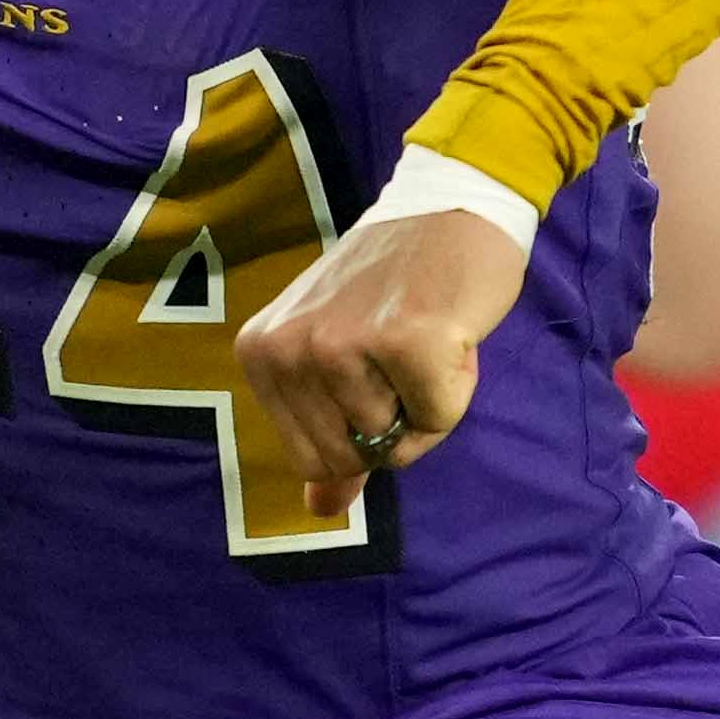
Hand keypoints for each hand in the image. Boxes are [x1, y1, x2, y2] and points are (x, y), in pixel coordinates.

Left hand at [236, 204, 524, 501]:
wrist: (451, 207)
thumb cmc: (396, 284)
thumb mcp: (339, 355)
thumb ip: (326, 433)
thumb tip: (322, 510)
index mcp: (262, 354)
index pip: (312, 459)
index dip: (360, 431)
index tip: (374, 368)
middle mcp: (291, 350)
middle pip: (354, 457)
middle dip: (396, 424)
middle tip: (404, 355)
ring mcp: (344, 344)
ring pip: (398, 442)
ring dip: (429, 403)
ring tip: (426, 338)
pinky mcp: (405, 341)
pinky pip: (438, 419)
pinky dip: (457, 389)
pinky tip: (450, 335)